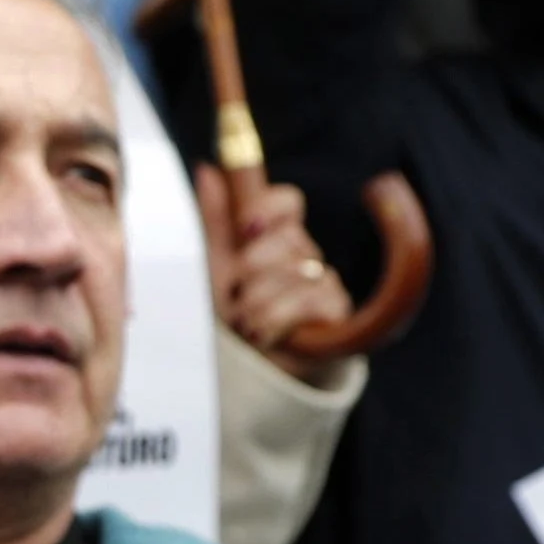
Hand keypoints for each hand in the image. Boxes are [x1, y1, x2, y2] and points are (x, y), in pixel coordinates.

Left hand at [204, 170, 354, 382]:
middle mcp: (304, 254)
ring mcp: (325, 281)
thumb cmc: (232, 322)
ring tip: (245, 325)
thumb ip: (214, 221)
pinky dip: (277, 319)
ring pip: (296, 271)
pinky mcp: (338, 311)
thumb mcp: (214, 269)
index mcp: (275, 238)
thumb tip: (206, 169)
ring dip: (258, 303)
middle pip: (289, 237)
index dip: (269, 208)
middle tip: (237, 295)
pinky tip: (264, 335)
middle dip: (253, 268)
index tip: (246, 229)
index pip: (287, 201)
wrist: (251, 375)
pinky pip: (310, 299)